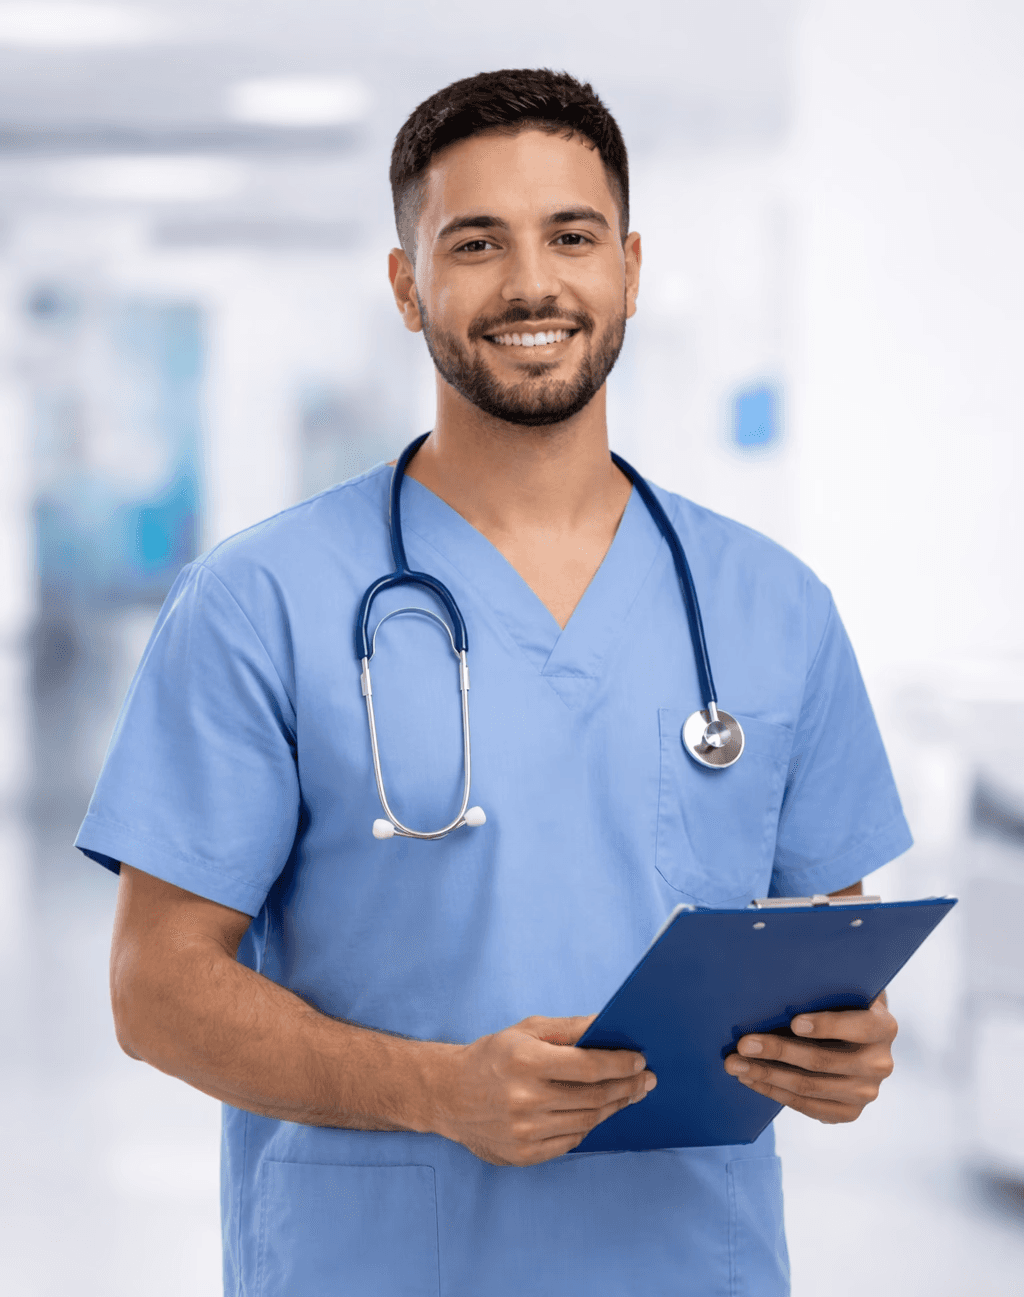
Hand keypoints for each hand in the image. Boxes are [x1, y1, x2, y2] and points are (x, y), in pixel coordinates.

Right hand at [433, 1014, 656, 1165]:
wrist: (449, 1094)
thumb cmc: (493, 1056)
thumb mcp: (526, 1030)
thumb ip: (570, 1028)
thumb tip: (608, 1024)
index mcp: (525, 1061)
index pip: (588, 1066)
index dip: (620, 1064)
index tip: (640, 1060)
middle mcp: (524, 1099)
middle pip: (593, 1097)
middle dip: (627, 1086)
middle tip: (646, 1080)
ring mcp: (523, 1131)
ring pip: (587, 1120)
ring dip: (614, 1107)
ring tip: (629, 1094)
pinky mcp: (523, 1154)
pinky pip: (571, 1141)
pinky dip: (589, 1125)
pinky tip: (599, 1112)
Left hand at [723, 996, 896, 1122]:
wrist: (859, 1037)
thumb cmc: (840, 1004)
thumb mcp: (842, 990)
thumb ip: (824, 991)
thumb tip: (775, 989)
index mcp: (883, 1027)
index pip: (858, 1026)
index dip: (826, 1025)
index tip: (794, 1022)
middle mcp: (880, 1063)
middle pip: (821, 1061)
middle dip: (777, 1051)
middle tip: (743, 1044)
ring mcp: (866, 1092)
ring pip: (808, 1086)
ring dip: (766, 1075)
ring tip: (735, 1064)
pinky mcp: (849, 1112)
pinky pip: (806, 1106)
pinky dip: (774, 1091)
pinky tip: (750, 1079)